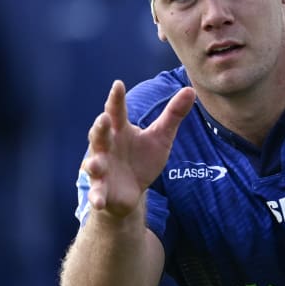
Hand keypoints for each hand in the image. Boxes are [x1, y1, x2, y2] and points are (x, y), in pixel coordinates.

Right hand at [82, 80, 195, 217]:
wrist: (132, 191)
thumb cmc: (142, 159)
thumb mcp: (161, 137)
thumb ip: (173, 114)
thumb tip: (191, 90)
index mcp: (120, 130)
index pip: (117, 111)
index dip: (116, 98)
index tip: (118, 84)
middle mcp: (106, 147)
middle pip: (100, 134)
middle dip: (100, 128)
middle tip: (104, 119)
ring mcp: (101, 168)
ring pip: (94, 163)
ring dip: (93, 163)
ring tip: (96, 164)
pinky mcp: (101, 189)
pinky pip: (97, 193)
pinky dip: (96, 196)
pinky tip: (99, 201)